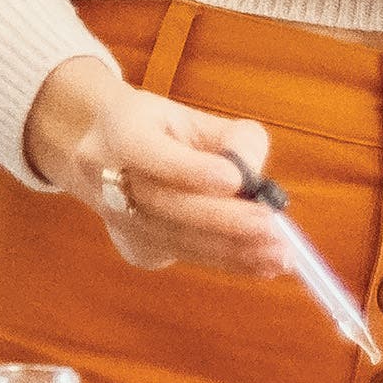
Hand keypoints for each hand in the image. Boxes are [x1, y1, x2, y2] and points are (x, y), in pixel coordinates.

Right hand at [22, 56, 287, 274]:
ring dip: (230, 250)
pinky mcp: (132, 247)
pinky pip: (183, 256)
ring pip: (174, 239)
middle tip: (270, 228)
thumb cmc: (164, 130)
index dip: (188, 169)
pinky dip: (226, 261)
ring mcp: (115, 218)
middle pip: (163, 204)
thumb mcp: (197, 117)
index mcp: (118, 129)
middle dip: (222, 219)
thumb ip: (235, 140)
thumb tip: (256, 183)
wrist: (107, 152)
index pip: (145, 150)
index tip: (235, 180)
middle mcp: (104, 176)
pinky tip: (261, 265)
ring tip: (277, 255)